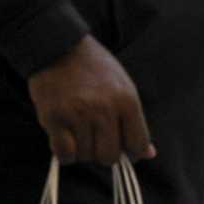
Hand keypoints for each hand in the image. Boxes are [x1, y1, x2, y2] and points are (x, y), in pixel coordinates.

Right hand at [27, 37, 154, 166]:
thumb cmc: (94, 69)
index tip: (120, 149)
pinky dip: (64, 154)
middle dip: (102, 153)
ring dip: (81, 150)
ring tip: (76, 130)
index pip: (137, 145)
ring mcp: (78, 114)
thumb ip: (135, 121)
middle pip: (110, 156)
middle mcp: (104, 109)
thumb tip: (148, 153)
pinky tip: (64, 139)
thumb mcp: (123, 87)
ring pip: (85, 156)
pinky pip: (64, 153)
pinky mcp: (54, 118)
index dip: (131, 153)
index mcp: (127, 101)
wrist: (60, 46)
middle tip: (94, 138)